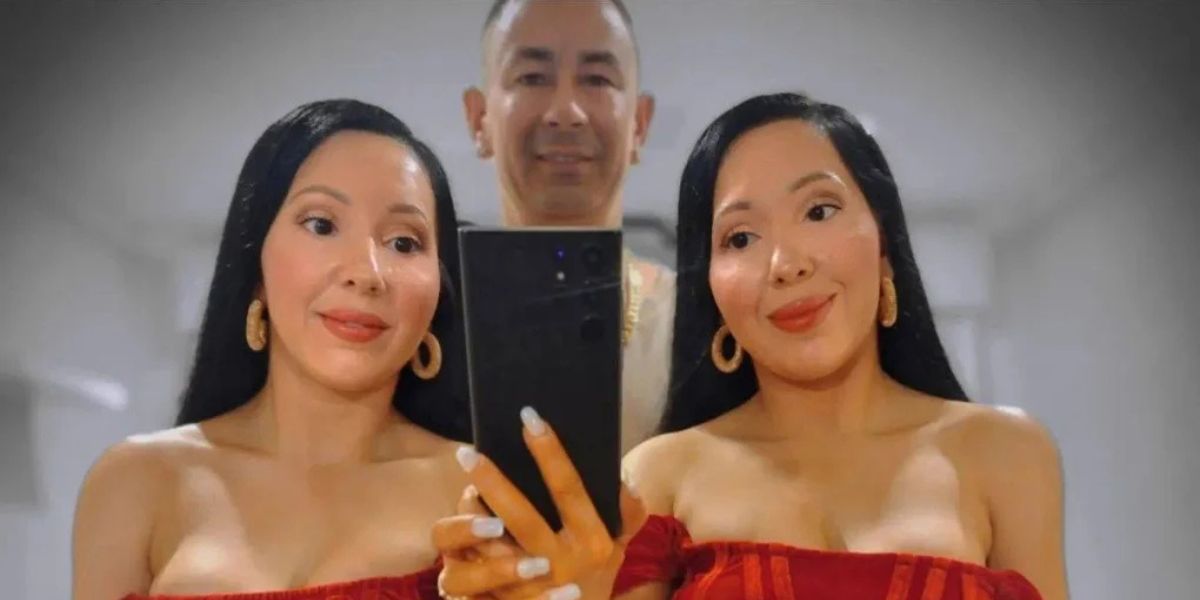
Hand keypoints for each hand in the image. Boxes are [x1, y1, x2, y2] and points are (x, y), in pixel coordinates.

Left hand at [432, 406, 645, 599]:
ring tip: (465, 486)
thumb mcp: (619, 547)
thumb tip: (623, 477)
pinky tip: (459, 524)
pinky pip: (478, 570)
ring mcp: (532, 587)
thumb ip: (627, 513)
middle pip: (521, 515)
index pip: (569, 489)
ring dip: (473, 514)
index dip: (550, 452)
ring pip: (492, 544)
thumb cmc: (596, 580)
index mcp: (594, 542)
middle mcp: (562, 563)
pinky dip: (466, 546)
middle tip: (467, 450)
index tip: (530, 418)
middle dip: (493, 480)